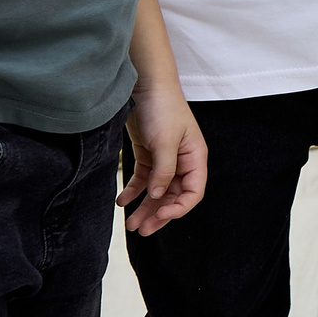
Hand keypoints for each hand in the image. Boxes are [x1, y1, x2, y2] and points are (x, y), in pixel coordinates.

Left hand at [120, 82, 206, 235]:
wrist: (145, 87)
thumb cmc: (163, 109)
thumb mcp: (165, 141)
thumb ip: (163, 171)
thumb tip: (157, 196)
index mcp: (195, 158)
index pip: (193, 192)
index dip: (179, 208)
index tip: (160, 215)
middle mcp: (182, 161)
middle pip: (174, 196)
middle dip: (159, 214)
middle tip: (141, 230)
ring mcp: (165, 159)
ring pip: (157, 191)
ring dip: (145, 207)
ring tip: (130, 224)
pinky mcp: (149, 155)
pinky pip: (143, 180)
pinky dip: (133, 192)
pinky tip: (122, 201)